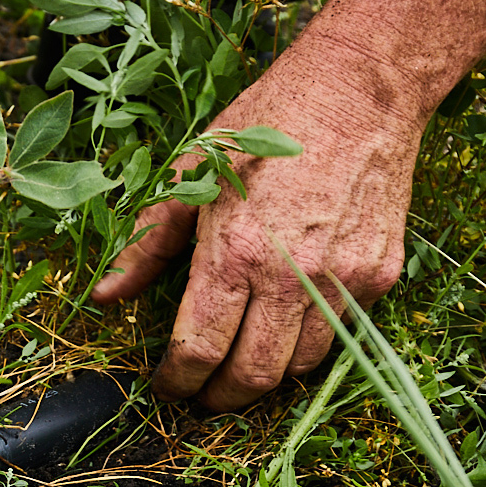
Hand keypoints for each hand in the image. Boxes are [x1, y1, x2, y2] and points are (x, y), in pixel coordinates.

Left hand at [91, 42, 426, 411]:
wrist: (361, 88)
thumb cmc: (267, 124)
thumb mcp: (191, 174)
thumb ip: (147, 243)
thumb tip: (105, 296)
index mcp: (235, 252)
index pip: (200, 349)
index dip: (177, 382)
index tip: (167, 388)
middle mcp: (291, 276)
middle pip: (253, 375)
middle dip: (221, 398)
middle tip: (203, 396)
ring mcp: (342, 279)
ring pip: (302, 366)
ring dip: (269, 375)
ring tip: (244, 364)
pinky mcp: (379, 273)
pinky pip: (344, 334)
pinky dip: (314, 342)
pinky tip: (290, 326)